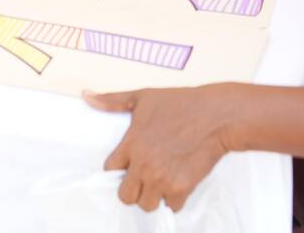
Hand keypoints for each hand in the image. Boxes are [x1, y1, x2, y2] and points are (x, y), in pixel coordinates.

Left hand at [85, 85, 231, 211]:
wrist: (216, 115)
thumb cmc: (181, 103)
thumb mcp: (143, 97)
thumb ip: (113, 101)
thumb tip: (86, 96)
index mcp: (131, 143)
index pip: (109, 170)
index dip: (119, 168)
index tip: (129, 164)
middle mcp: (143, 164)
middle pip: (125, 196)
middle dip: (133, 189)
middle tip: (145, 178)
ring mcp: (162, 178)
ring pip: (147, 205)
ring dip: (153, 196)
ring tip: (162, 180)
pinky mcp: (181, 187)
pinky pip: (171, 207)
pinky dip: (175, 199)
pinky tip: (179, 182)